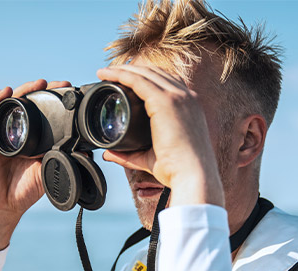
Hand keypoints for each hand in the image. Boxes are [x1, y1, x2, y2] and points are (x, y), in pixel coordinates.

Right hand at [0, 79, 71, 250]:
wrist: (3, 206)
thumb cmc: (24, 191)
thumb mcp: (49, 172)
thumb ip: (63, 160)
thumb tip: (86, 151)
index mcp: (34, 139)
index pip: (44, 113)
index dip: (55, 101)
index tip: (70, 92)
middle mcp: (18, 132)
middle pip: (28, 103)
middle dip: (43, 90)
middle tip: (58, 84)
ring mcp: (1, 133)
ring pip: (10, 103)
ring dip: (23, 90)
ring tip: (38, 83)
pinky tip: (6, 91)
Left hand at [96, 64, 223, 207]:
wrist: (193, 175)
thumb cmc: (177, 170)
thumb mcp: (151, 158)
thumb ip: (130, 155)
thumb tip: (109, 154)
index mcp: (189, 107)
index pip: (167, 83)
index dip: (146, 78)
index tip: (125, 81)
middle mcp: (186, 97)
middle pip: (155, 73)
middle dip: (132, 70)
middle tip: (109, 74)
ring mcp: (177, 97)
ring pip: (145, 73)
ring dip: (123, 69)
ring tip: (104, 72)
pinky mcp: (165, 101)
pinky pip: (138, 80)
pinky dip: (121, 74)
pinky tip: (107, 74)